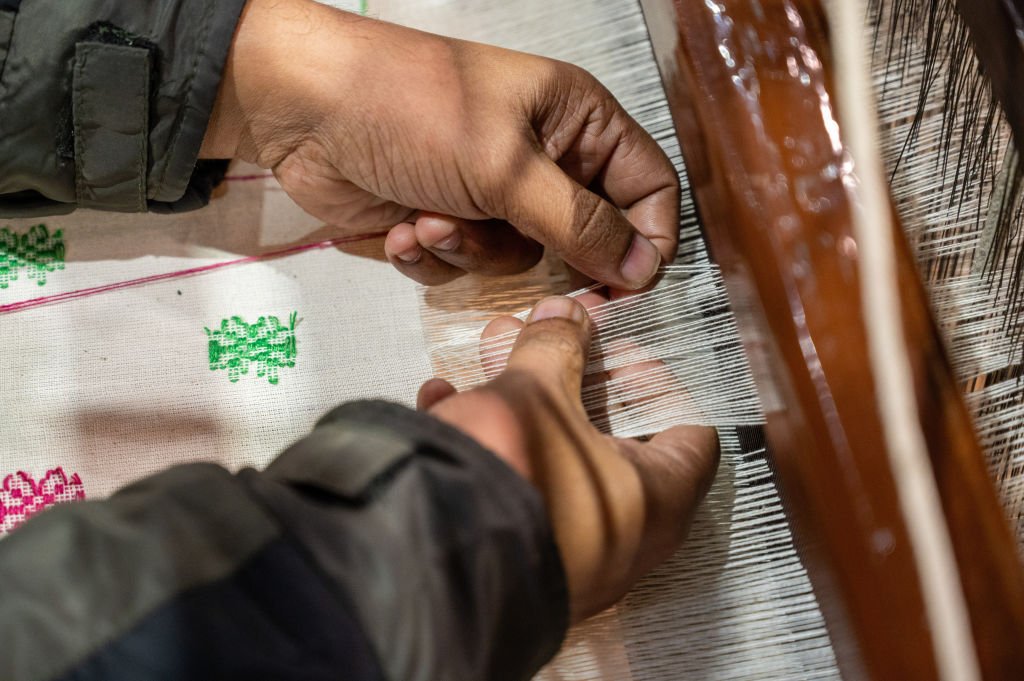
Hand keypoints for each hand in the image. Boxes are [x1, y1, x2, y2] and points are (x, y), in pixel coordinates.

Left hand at [201, 0, 678, 290]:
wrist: (301, 112)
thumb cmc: (408, 107)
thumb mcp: (506, 166)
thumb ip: (579, 223)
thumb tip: (641, 266)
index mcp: (576, 120)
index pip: (647, 185)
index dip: (646, 237)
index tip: (628, 283)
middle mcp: (542, 160)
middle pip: (581, 236)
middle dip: (537, 252)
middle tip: (505, 241)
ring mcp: (492, 195)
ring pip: (517, 263)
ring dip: (469, 251)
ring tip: (429, 218)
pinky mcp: (446, 222)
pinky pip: (464, 268)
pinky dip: (432, 256)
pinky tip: (401, 226)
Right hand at [416, 295, 719, 621]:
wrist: (427, 555)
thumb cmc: (511, 479)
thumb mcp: (535, 391)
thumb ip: (555, 347)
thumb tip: (563, 316)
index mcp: (656, 499)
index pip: (689, 432)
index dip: (654, 382)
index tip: (614, 353)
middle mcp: (623, 541)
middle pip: (611, 442)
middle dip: (572, 382)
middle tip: (547, 346)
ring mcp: (572, 560)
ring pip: (558, 464)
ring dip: (526, 408)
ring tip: (488, 362)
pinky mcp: (519, 563)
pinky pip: (519, 495)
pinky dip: (493, 449)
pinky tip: (445, 405)